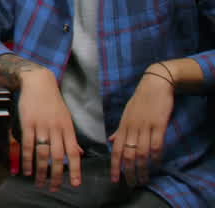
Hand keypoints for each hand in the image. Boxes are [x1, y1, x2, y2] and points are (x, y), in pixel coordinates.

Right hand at [17, 67, 82, 190]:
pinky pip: (27, 144)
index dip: (76, 169)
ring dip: (41, 170)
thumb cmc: (53, 102)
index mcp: (68, 128)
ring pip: (43, 153)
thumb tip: (79, 153)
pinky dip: (26, 159)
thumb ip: (71, 137)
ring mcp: (41, 126)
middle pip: (58, 156)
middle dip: (57, 175)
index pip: (74, 152)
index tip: (75, 184)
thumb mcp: (66, 118)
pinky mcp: (28, 123)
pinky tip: (26, 169)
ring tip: (40, 182)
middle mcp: (56, 128)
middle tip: (54, 188)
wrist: (38, 83)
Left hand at [109, 69, 174, 186]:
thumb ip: (119, 130)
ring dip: (142, 168)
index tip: (115, 179)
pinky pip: (156, 144)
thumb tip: (110, 141)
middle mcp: (131, 128)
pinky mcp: (158, 124)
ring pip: (141, 152)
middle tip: (131, 184)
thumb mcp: (126, 115)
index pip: (116, 149)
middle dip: (129, 171)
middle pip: (128, 154)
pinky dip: (156, 156)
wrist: (154, 84)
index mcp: (123, 126)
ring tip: (144, 179)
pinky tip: (156, 164)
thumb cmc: (140, 101)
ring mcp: (144, 126)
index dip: (115, 165)